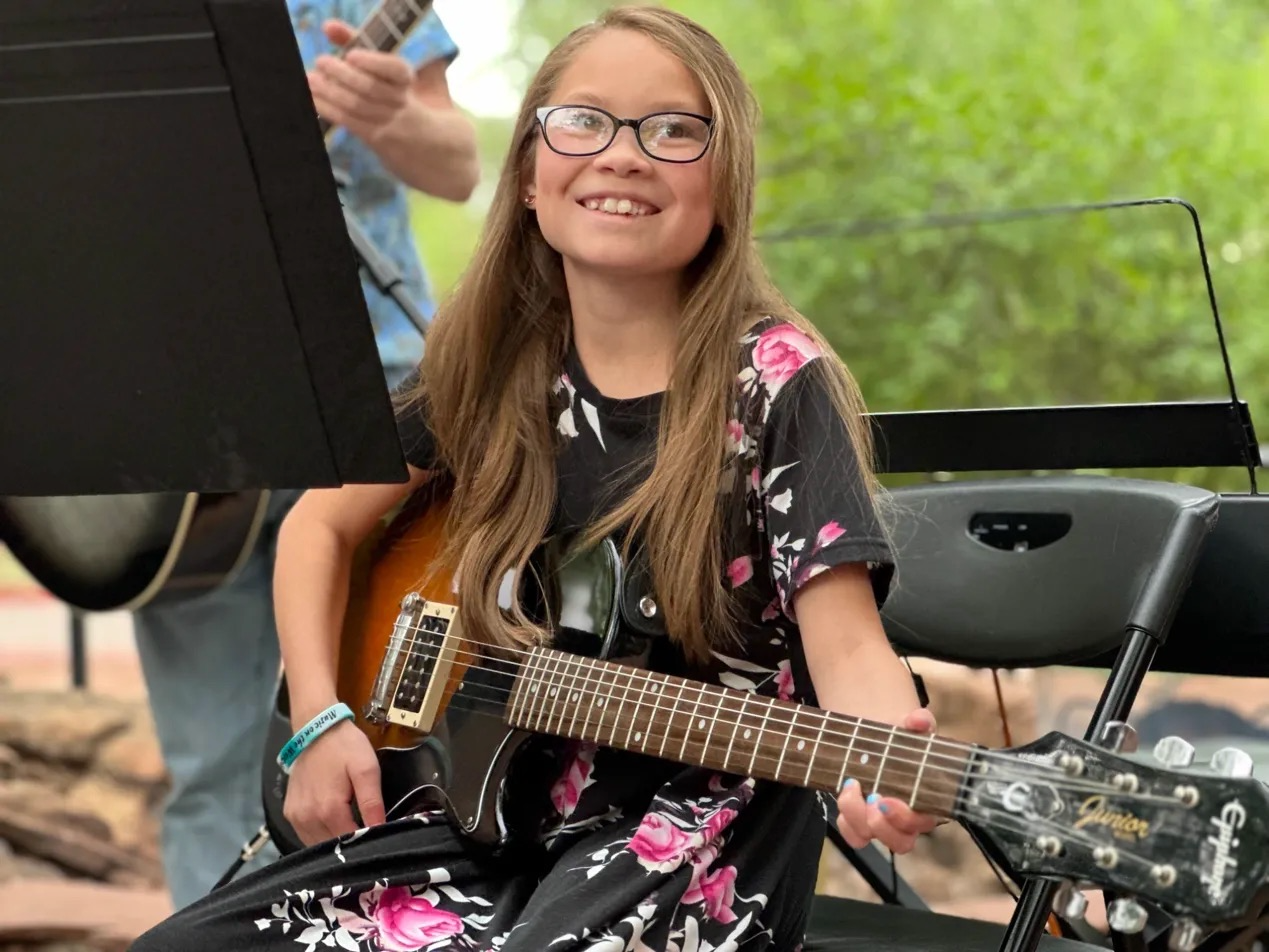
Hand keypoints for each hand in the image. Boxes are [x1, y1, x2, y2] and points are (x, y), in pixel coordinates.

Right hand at [282, 718, 386, 845]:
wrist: (316, 729)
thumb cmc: (344, 747)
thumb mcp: (367, 769)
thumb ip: (372, 803)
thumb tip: (380, 830)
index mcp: (329, 810)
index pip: (350, 843)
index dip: (366, 842)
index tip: (378, 836)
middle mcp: (308, 819)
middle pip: (333, 847)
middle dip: (350, 843)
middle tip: (364, 830)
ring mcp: (295, 818)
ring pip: (318, 845)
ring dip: (334, 842)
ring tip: (350, 828)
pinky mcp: (289, 813)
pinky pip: (306, 836)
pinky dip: (320, 836)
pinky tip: (333, 825)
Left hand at [308, 19, 414, 141]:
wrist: (414, 135)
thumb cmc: (387, 89)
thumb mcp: (380, 65)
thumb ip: (354, 40)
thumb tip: (329, 27)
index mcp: (405, 78)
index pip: (395, 69)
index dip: (373, 62)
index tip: (350, 54)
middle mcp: (400, 100)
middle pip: (371, 88)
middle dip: (343, 74)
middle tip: (321, 61)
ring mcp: (389, 122)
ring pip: (357, 106)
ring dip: (331, 92)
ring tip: (312, 79)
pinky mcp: (375, 137)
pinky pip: (349, 121)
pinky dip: (328, 108)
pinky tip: (314, 98)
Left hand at [835, 707, 941, 853]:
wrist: (878, 739)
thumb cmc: (902, 737)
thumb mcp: (912, 726)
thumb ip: (920, 722)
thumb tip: (919, 719)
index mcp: (926, 802)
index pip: (922, 823)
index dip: (904, 818)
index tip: (887, 799)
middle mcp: (906, 820)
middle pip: (900, 842)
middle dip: (881, 825)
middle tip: (871, 798)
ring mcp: (882, 823)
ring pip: (871, 838)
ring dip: (857, 818)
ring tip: (850, 786)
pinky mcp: (861, 822)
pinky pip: (853, 836)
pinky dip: (845, 822)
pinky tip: (842, 795)